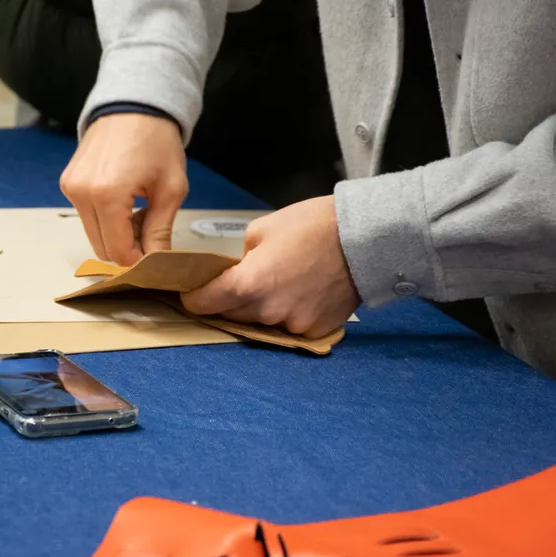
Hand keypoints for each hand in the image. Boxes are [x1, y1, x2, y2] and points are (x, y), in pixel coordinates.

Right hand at [60, 113, 187, 265]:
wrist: (135, 105)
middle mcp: (81, 193)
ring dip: (116, 235)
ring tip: (139, 214)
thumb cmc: (158, 141)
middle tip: (151, 233)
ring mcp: (71, 188)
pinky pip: (86, 216)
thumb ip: (160, 231)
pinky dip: (106, 220)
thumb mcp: (170, 189)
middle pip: (102, 248)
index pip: (118, 251)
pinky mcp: (68, 183)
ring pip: (93, 234)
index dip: (139, 262)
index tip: (157, 259)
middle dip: (127, 250)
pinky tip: (125, 204)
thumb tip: (158, 263)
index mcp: (107, 195)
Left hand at [182, 196, 359, 337]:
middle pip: (231, 315)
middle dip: (227, 302)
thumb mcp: (262, 229)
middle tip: (235, 285)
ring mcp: (293, 324)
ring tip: (278, 284)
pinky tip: (301, 293)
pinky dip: (289, 314)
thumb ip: (241, 257)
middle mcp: (268, 311)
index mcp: (249, 283)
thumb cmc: (312, 226)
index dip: (194, 298)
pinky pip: (290, 327)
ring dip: (260, 308)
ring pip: (261, 322)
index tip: (191, 295)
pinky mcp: (315, 331)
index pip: (206, 302)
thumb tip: (237, 272)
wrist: (364, 238)